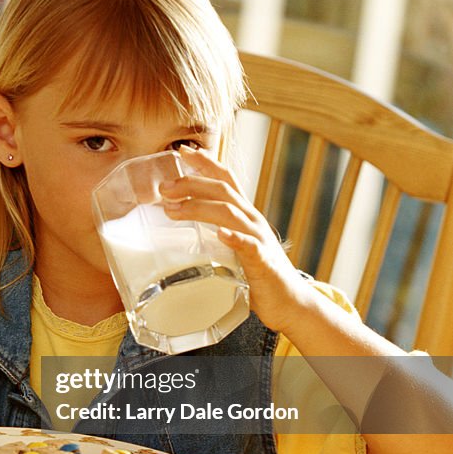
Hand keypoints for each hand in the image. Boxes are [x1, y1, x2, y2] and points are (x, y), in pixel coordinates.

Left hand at [159, 147, 310, 332]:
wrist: (290, 302)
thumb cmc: (257, 275)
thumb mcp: (233, 247)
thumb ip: (214, 234)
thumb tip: (179, 229)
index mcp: (244, 215)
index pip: (225, 179)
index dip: (205, 162)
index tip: (181, 151)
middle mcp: (252, 220)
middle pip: (223, 190)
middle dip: (192, 184)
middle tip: (164, 188)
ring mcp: (259, 239)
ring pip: (230, 213)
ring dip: (199, 208)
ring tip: (174, 210)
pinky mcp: (263, 263)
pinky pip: (250, 247)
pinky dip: (236, 238)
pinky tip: (221, 234)